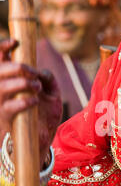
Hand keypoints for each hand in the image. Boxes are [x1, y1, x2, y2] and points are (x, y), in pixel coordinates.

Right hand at [0, 39, 61, 165]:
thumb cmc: (44, 116)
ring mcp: (0, 105)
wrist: (40, 143)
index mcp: (9, 80)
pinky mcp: (5, 120)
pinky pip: (9, 108)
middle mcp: (0, 90)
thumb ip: (49, 80)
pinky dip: (24, 101)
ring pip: (1, 87)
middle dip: (17, 67)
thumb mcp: (51, 95)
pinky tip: (35, 101)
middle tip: (33, 72)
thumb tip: (42, 72)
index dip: (2, 47)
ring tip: (37, 86)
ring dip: (21, 83)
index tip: (15, 42)